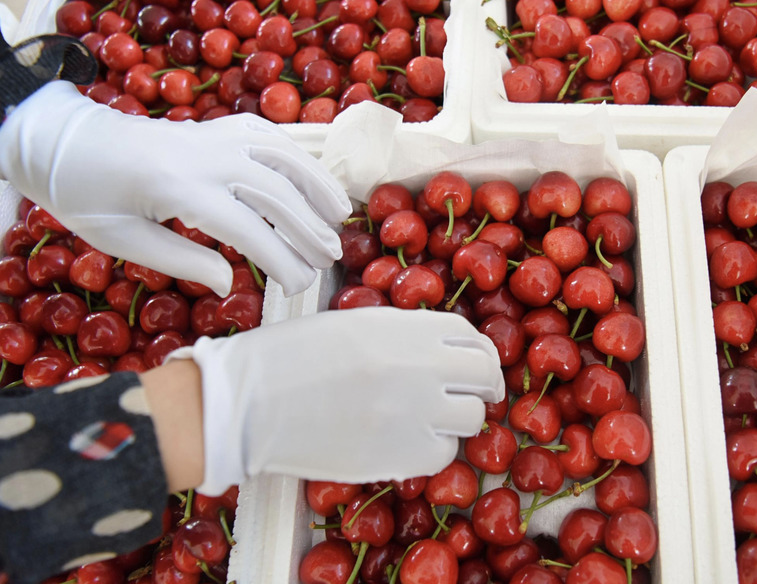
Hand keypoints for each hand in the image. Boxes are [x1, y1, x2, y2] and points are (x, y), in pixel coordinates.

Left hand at [0, 80, 351, 296]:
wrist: (70, 141)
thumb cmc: (91, 198)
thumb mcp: (123, 241)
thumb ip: (180, 262)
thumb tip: (231, 282)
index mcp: (179, 188)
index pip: (248, 230)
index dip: (282, 260)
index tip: (300, 286)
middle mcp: (206, 156)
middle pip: (276, 194)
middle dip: (309, 230)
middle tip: (329, 260)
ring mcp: (216, 135)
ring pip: (283, 158)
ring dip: (317, 187)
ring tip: (341, 217)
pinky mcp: (220, 125)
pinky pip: (271, 137)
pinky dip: (300, 158)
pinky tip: (315, 181)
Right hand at [165, 306, 504, 494]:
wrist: (247, 403)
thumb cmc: (288, 357)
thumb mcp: (352, 323)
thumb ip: (403, 333)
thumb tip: (443, 350)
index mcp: (405, 327)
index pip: (470, 337)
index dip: (478, 352)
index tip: (477, 365)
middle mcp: (421, 366)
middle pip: (484, 376)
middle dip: (485, 386)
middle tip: (477, 396)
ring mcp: (416, 413)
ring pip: (471, 419)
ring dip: (458, 419)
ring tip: (431, 421)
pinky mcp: (402, 456)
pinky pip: (442, 454)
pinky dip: (432, 449)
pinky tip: (407, 442)